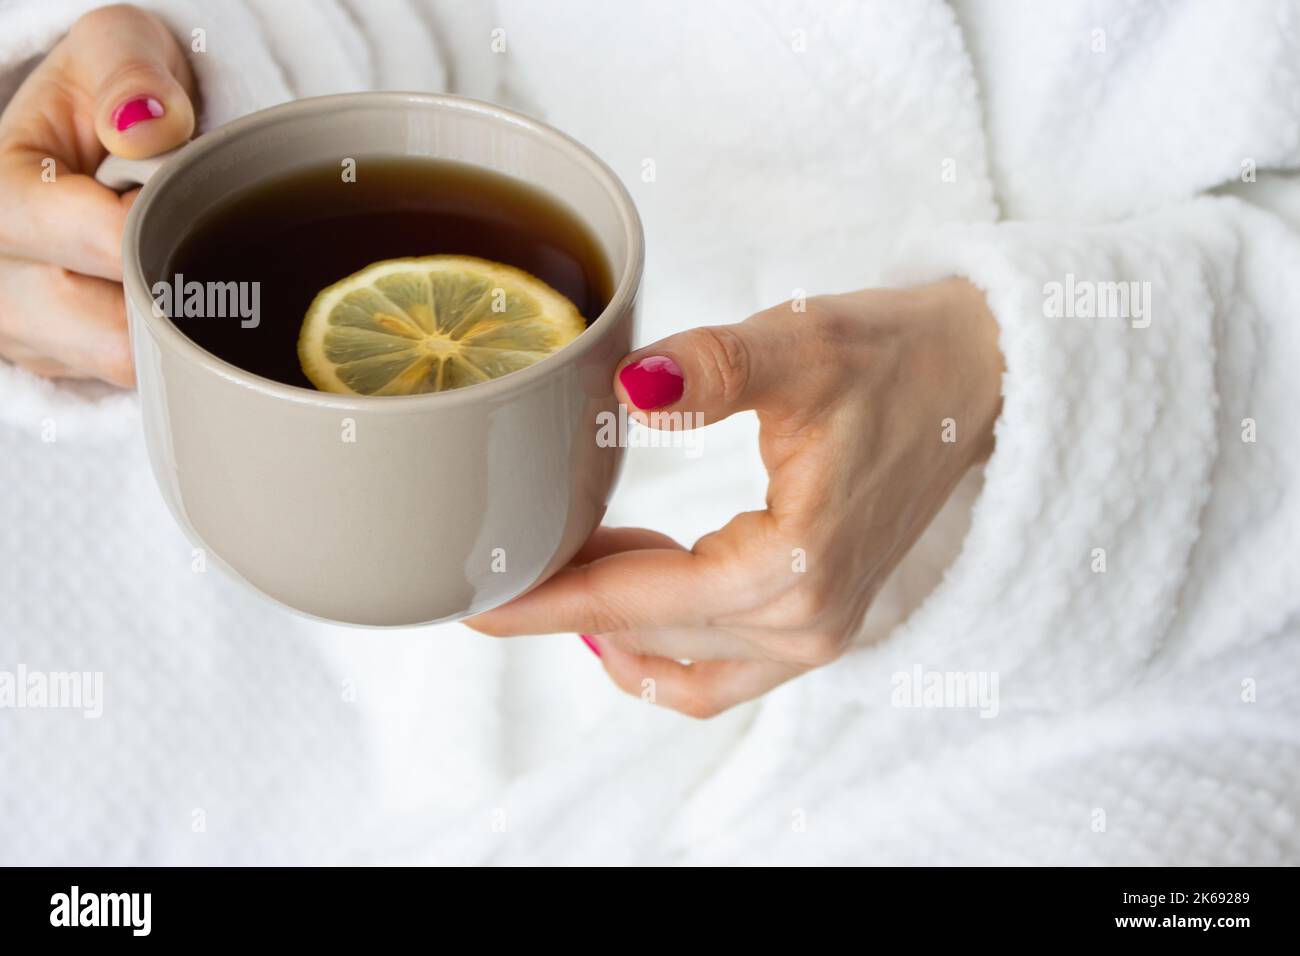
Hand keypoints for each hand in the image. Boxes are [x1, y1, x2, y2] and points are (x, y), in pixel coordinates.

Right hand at [0, 3, 195, 386]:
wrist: (93, 140)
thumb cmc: (104, 94)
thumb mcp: (114, 46)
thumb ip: (130, 71)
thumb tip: (149, 125)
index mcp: (0, 198)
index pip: (98, 245)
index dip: (168, 231)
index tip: (195, 205)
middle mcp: (3, 282)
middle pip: (119, 336)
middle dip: (184, 292)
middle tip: (209, 241)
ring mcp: (34, 335)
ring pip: (139, 371)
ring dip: (186, 323)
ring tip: (190, 259)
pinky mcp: (71, 366)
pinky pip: (149, 382)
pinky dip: (183, 345)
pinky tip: (189, 296)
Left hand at [468, 278, 1004, 716]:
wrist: (975, 376)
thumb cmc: (893, 357)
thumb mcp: (799, 345)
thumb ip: (712, 368)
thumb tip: (627, 389)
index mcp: (795, 567)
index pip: (639, 598)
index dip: (549, 600)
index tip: (476, 602)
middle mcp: (810, 621)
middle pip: (652, 633)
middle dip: (565, 606)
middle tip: (495, 570)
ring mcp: (820, 630)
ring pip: (684, 659)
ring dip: (614, 623)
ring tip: (558, 569)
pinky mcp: (821, 616)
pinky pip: (725, 668)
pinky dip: (665, 650)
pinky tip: (624, 613)